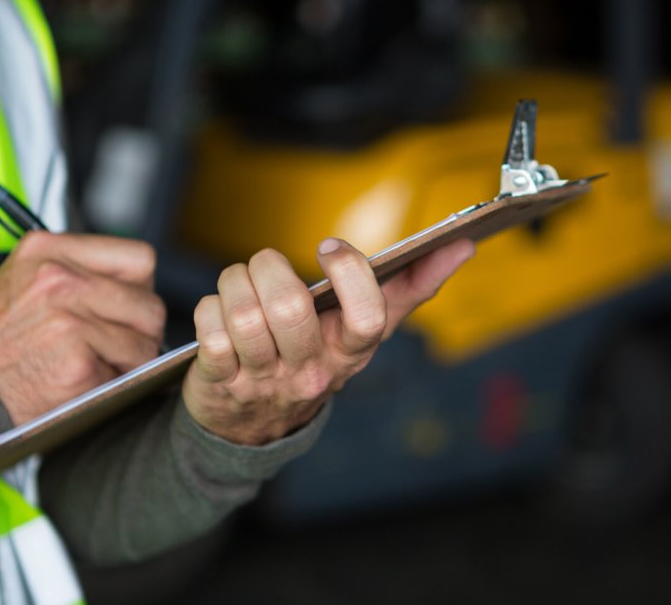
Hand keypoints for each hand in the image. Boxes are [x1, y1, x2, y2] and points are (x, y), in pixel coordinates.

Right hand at [0, 232, 165, 425]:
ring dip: (130, 363)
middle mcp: (59, 279)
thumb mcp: (21, 281)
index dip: (141, 290)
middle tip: (122, 350)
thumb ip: (74, 272)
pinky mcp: (75, 362)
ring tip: (100, 369)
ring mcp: (68, 320)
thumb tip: (135, 289)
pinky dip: (111, 387)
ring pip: (142, 343)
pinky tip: (83, 385)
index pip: (139, 259)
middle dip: (142, 333)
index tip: (128, 309)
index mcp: (48, 251)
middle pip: (149, 305)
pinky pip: (124, 376)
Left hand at [183, 237, 473, 444]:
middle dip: (268, 267)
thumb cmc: (315, 357)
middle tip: (265, 264)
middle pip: (289, 308)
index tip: (329, 248)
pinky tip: (219, 313)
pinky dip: (209, 308)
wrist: (253, 425)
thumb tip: (462, 245)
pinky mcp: (221, 383)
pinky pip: (209, 329)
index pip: (367, 319)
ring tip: (239, 282)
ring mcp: (266, 381)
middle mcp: (312, 372)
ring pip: (243, 314)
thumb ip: (412, 287)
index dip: (349, 274)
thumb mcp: (362, 331)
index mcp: (352, 353)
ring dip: (234, 282)